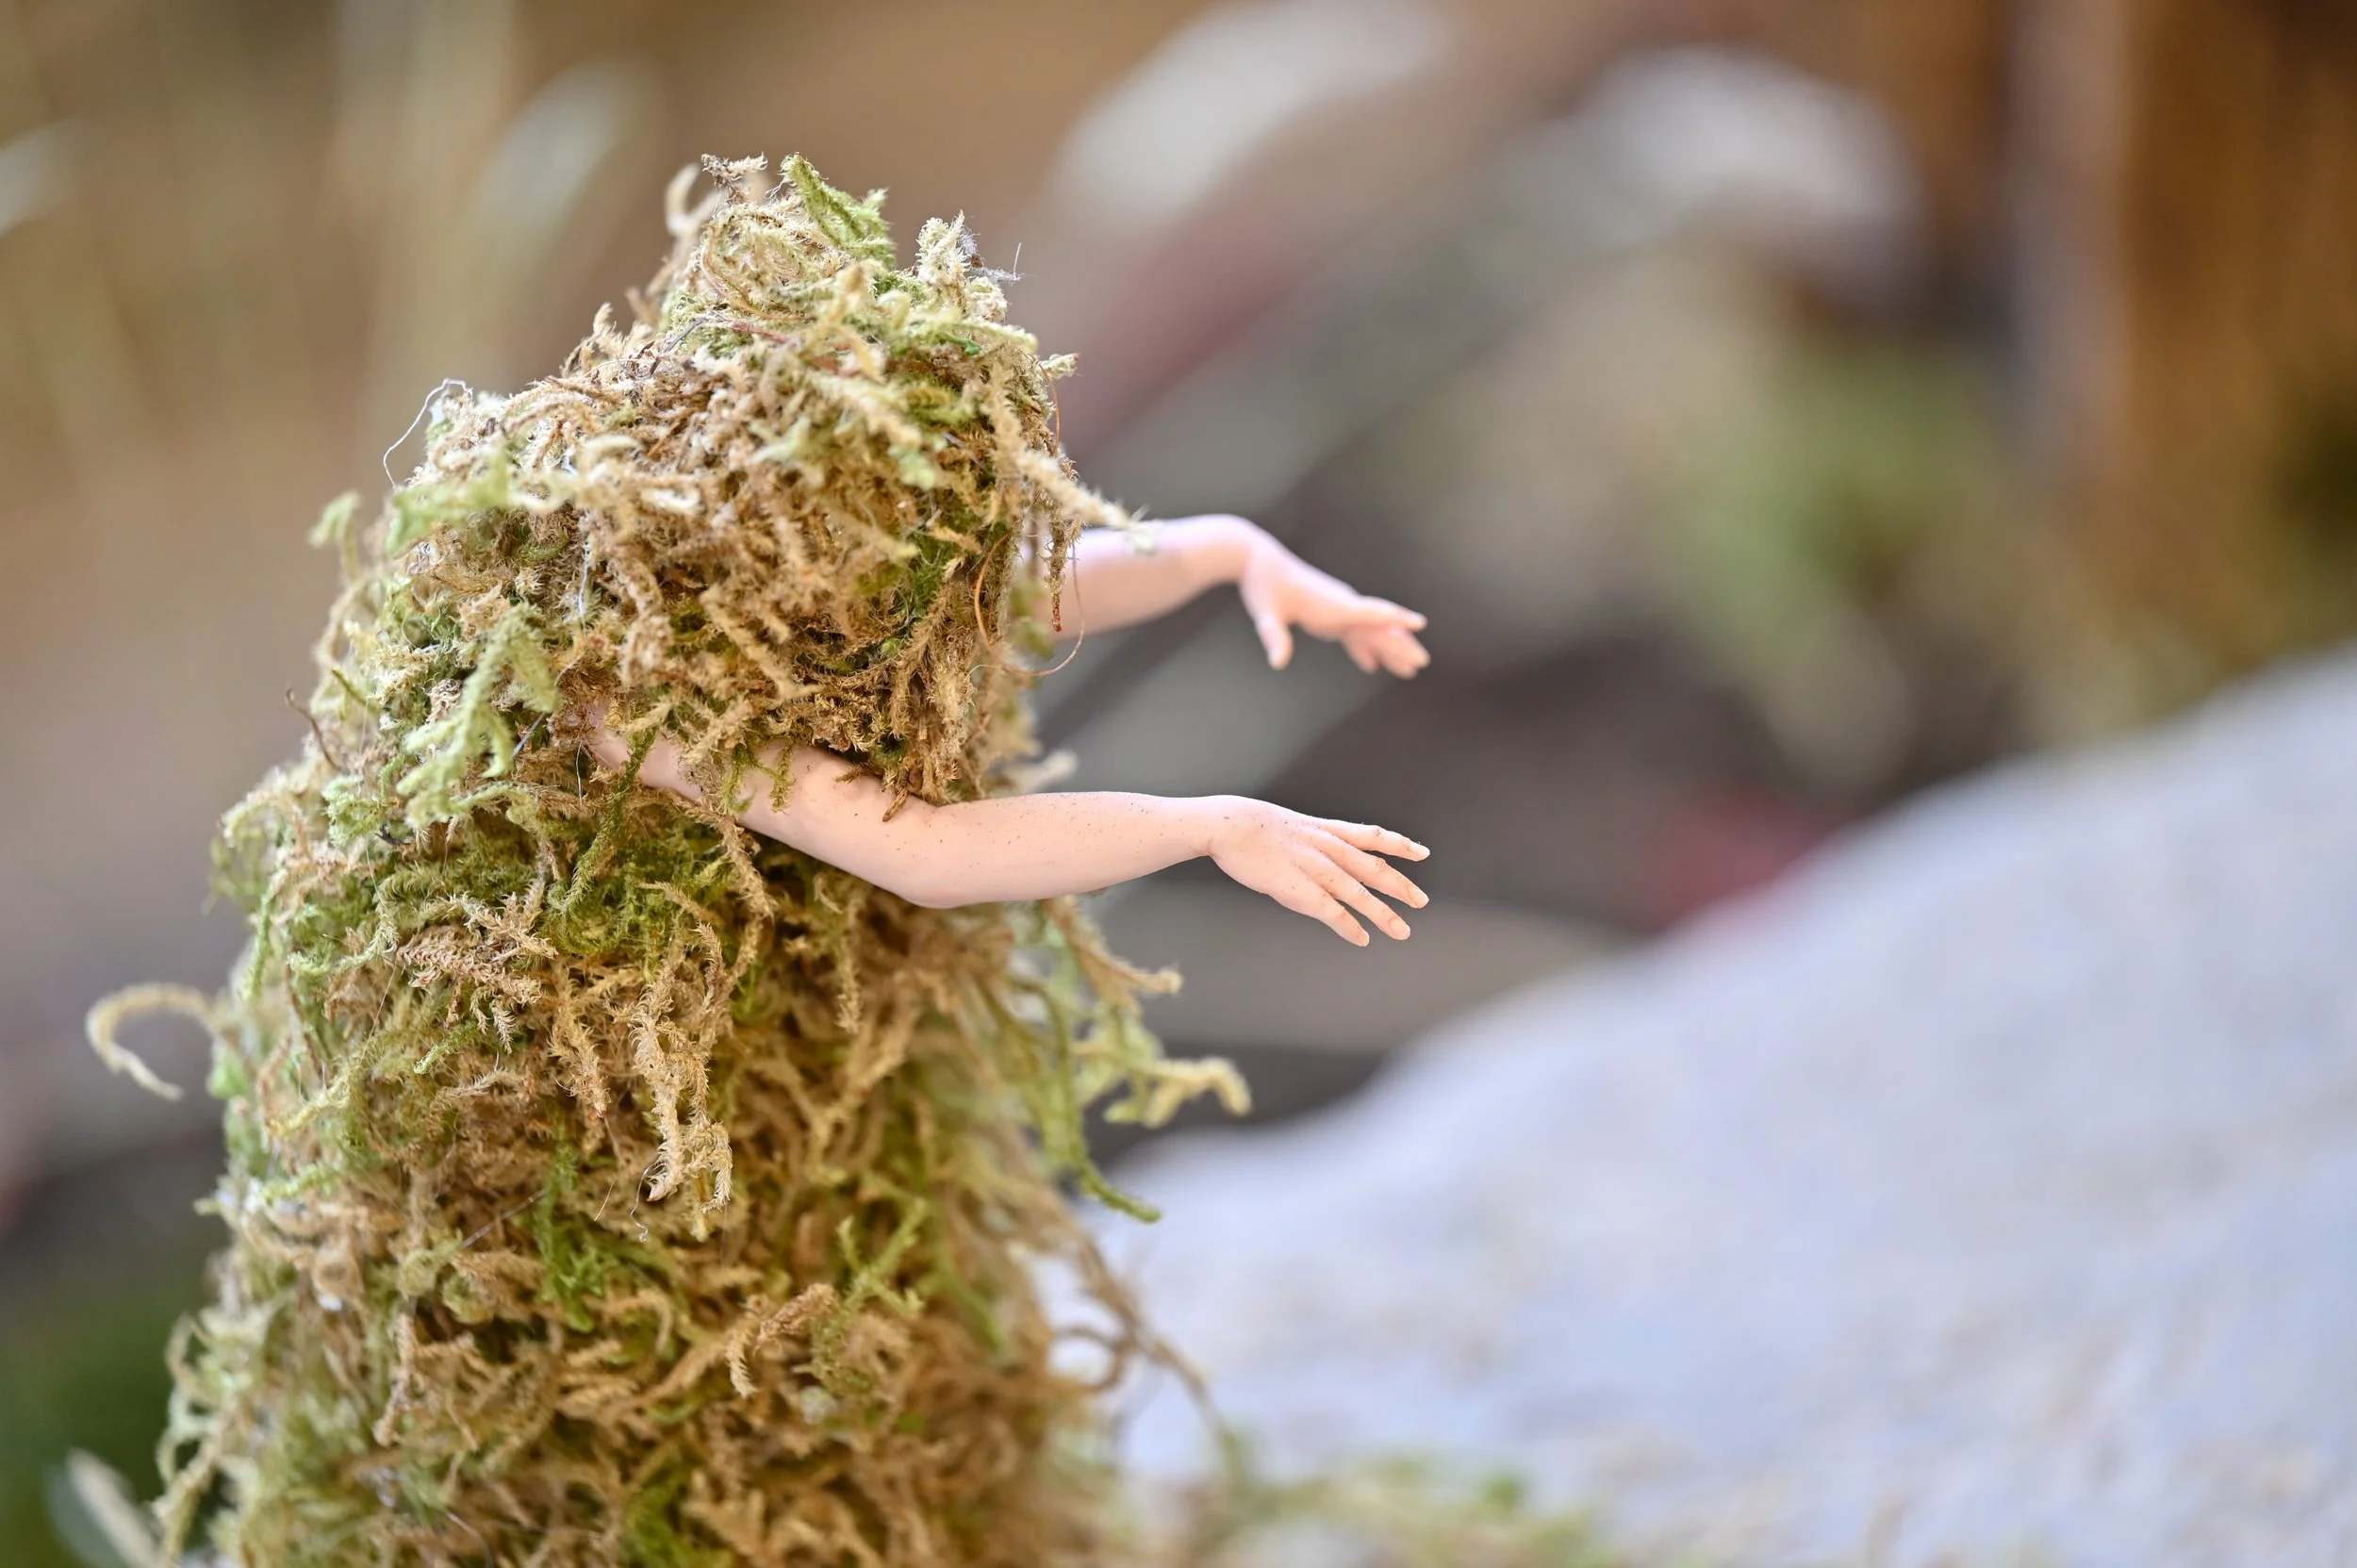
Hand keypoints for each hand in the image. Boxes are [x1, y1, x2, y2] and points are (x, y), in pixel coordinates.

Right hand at [1198, 797, 1429, 945]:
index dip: (1400, 845)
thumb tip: (1325, 851)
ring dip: (1382, 914)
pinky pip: (1331, 911)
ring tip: (1401, 931)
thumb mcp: (1294, 825)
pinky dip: (1349, 926)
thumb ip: (1314, 839)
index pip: (1373, 836)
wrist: (1230, 824)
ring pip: (1358, 893)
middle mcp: (1328, 848)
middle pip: (1373, 869)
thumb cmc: (1253, 825)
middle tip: (1421, 902)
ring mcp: (1315, 868)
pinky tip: (1361, 938)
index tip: (1422, 853)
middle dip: (1401, 886)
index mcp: (1327, 830)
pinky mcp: (1298, 888)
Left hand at [1233, 527, 1429, 677]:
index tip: (1419, 623)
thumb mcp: (1266, 613)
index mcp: (1333, 604)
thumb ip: (1274, 636)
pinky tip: (1369, 664)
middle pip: (1378, 626)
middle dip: (1401, 644)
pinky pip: (1352, 633)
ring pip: (1369, 632)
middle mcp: (1342, 605)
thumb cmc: (1263, 584)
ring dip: (1388, 649)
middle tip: (1422, 662)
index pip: (1371, 612)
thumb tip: (1278, 661)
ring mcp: (1337, 609)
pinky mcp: (1328, 613)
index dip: (1395, 619)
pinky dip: (1363, 649)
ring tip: (1408, 670)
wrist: (1258, 560)